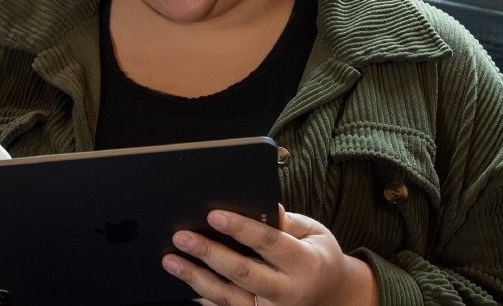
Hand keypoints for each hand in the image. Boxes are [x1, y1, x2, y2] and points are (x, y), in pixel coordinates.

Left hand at [163, 205, 377, 305]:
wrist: (331, 297)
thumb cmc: (317, 256)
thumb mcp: (314, 233)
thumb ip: (288, 222)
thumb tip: (267, 207)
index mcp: (305, 264)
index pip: (270, 243)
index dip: (242, 229)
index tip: (214, 214)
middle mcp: (287, 293)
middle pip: (244, 273)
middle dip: (210, 253)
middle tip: (181, 236)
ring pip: (229, 298)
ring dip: (196, 278)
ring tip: (170, 259)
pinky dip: (202, 297)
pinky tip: (183, 281)